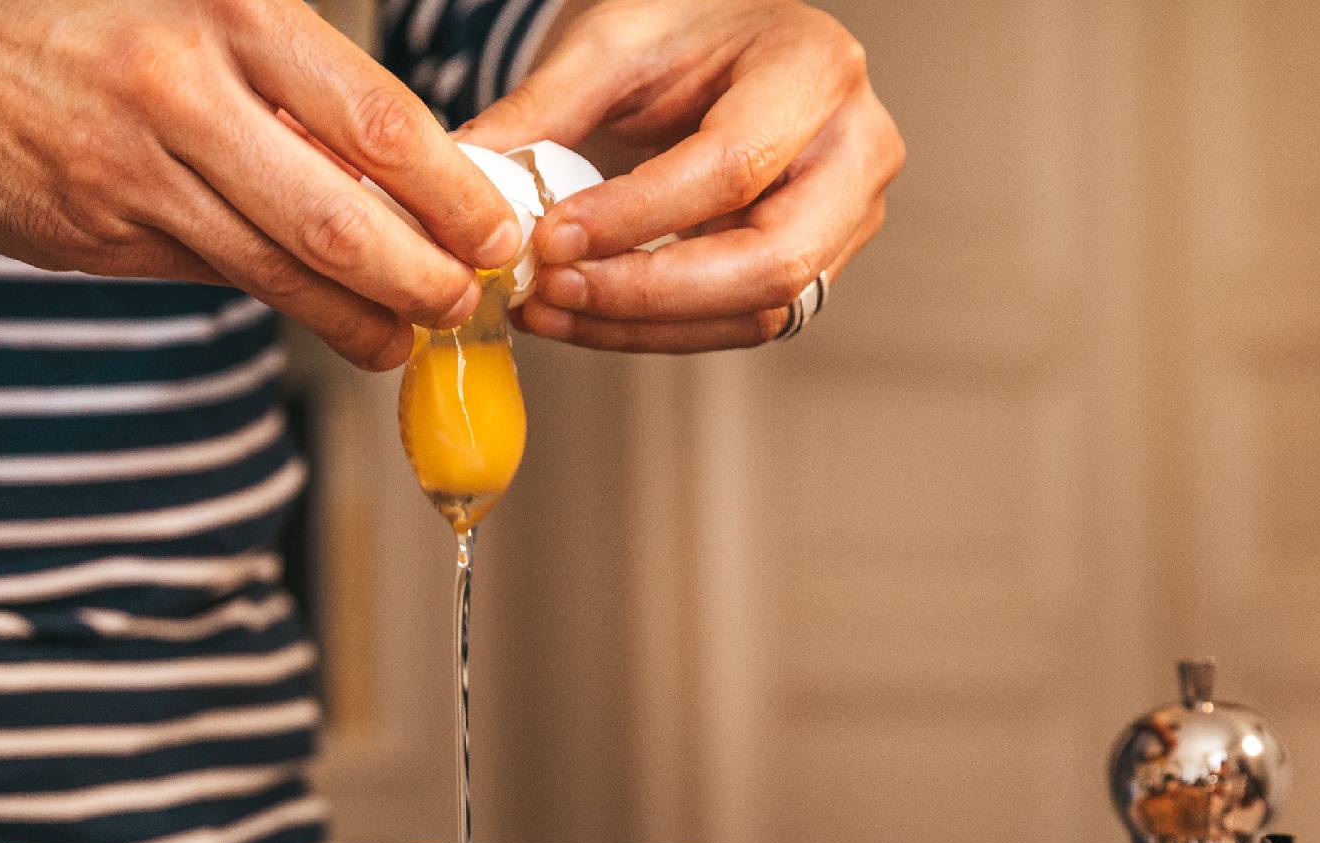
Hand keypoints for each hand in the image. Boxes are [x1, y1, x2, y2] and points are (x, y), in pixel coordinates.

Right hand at [0, 0, 523, 367]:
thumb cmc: (58, 10)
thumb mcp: (177, 2)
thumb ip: (274, 79)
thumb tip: (384, 169)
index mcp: (226, 13)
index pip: (375, 119)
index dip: (451, 192)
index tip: (498, 232)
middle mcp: (181, 91)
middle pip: (338, 216)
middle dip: (423, 278)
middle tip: (467, 304)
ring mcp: (129, 173)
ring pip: (275, 269)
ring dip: (357, 317)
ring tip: (405, 339)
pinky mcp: (90, 234)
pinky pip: (201, 276)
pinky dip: (268, 299)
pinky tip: (313, 313)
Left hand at [455, 0, 902, 352]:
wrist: (720, 49)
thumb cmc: (680, 34)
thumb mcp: (607, 46)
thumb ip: (540, 111)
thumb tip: (465, 174)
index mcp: (815, 70)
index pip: (732, 168)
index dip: (635, 218)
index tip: (548, 239)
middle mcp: (855, 150)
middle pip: (771, 261)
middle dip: (648, 293)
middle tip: (551, 291)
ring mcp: (846, 218)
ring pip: (758, 311)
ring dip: (642, 326)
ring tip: (547, 310)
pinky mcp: (815, 267)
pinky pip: (739, 324)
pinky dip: (654, 331)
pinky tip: (581, 317)